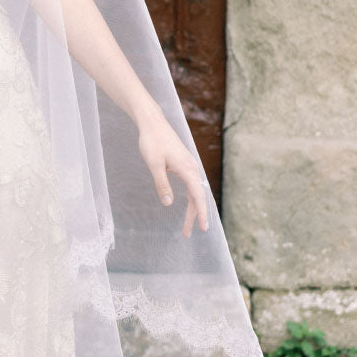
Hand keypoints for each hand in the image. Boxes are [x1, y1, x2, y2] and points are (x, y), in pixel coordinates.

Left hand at [137, 110, 208, 238]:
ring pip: (195, 192)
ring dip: (192, 209)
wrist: (152, 123)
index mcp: (187, 169)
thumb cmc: (152, 142)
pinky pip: (191, 185)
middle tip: (188, 234)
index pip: (197, 196)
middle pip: (197, 197)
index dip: (201, 214)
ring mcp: (189, 166)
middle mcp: (192, 168)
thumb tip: (168, 204)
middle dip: (194, 216)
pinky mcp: (184, 164)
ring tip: (188, 225)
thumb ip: (162, 184)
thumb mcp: (154, 165)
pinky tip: (188, 206)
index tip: (203, 228)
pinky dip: (191, 198)